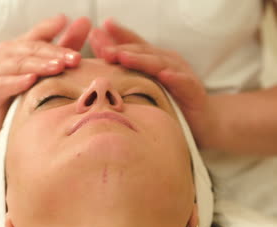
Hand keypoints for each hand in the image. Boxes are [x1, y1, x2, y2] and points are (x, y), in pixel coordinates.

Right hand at [0, 15, 90, 145]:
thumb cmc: (19, 92)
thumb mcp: (42, 70)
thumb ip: (62, 48)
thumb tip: (84, 22)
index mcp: (20, 47)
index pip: (39, 34)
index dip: (53, 27)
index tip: (71, 23)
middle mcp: (6, 55)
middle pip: (32, 48)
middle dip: (55, 52)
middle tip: (75, 58)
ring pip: (19, 64)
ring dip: (39, 65)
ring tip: (58, 67)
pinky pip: (3, 84)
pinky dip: (17, 82)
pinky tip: (31, 81)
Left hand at [89, 19, 212, 147]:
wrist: (203, 122)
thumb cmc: (170, 101)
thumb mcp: (145, 83)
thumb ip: (125, 68)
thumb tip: (100, 53)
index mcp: (154, 59)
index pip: (134, 44)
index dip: (118, 35)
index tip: (100, 27)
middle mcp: (167, 62)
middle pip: (142, 52)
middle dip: (122, 49)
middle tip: (103, 49)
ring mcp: (181, 74)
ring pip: (160, 63)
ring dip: (141, 60)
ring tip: (123, 57)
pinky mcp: (193, 91)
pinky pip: (183, 83)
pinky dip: (174, 78)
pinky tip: (164, 76)